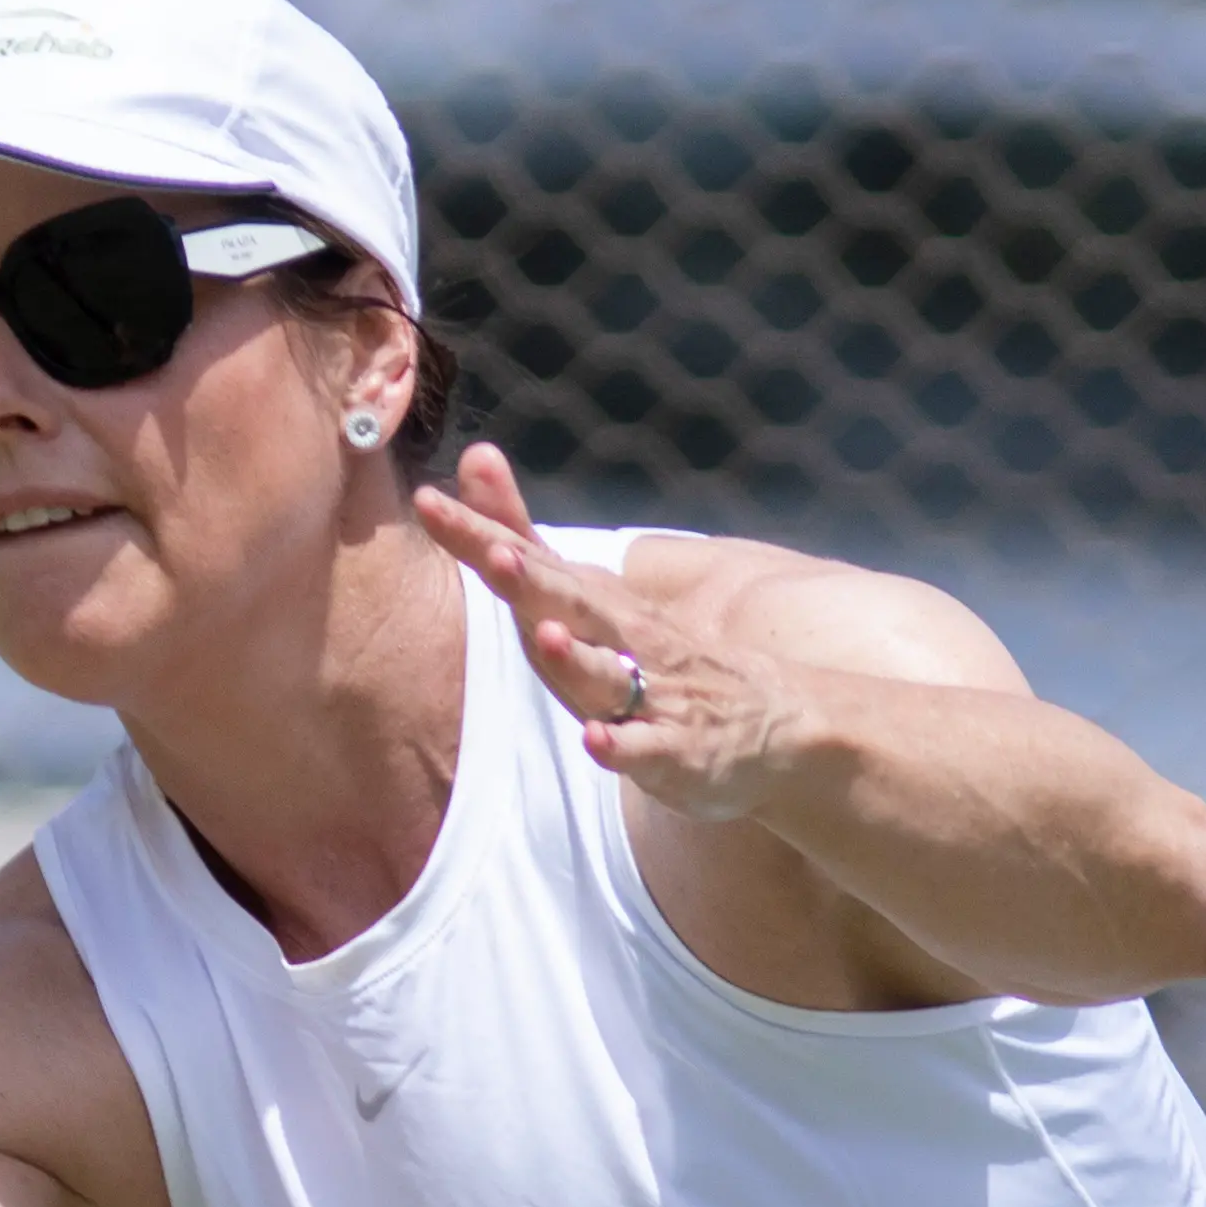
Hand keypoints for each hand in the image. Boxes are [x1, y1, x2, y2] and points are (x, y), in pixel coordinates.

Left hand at [410, 444, 809, 821]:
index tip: (429, 501)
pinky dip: (621, 746)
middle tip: (494, 552)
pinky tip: (594, 742)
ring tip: (544, 633)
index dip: (478, 533)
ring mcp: (652, 694)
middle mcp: (621, 638)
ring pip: (608, 675)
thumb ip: (520, 532)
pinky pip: (646, 749)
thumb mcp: (581, 591)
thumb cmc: (653, 652)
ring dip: (576, 656)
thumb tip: (474, 455)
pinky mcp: (677, 750)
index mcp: (589, 601)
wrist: (776, 719)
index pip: (527, 558)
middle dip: (531, 580)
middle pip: (570, 604)